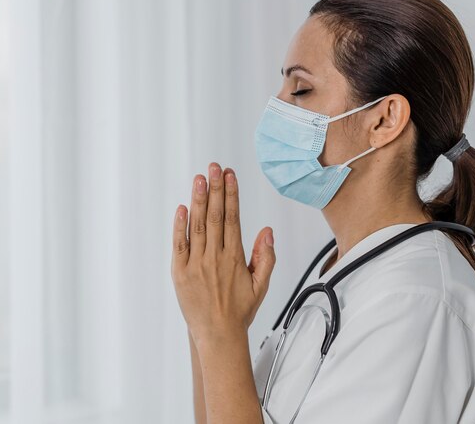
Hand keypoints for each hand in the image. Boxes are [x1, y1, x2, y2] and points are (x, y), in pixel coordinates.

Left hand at [171, 162, 275, 343]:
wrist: (217, 335)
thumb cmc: (240, 310)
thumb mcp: (261, 285)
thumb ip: (266, 257)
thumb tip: (267, 230)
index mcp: (234, 258)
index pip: (233, 218)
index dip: (231, 195)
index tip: (230, 176)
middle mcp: (215, 257)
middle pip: (215, 216)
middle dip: (215, 189)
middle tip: (214, 167)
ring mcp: (195, 264)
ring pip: (198, 225)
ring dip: (199, 200)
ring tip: (199, 178)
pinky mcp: (179, 272)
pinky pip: (179, 244)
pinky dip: (180, 225)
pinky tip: (182, 207)